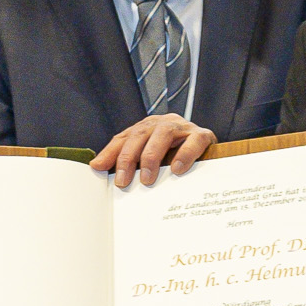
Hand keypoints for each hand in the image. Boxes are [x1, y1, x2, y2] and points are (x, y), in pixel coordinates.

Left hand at [90, 114, 214, 187]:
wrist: (209, 151)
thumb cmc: (174, 157)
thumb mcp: (148, 158)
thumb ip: (125, 159)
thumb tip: (96, 166)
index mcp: (147, 127)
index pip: (124, 137)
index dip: (111, 153)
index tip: (99, 170)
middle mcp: (162, 123)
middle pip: (140, 135)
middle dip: (129, 158)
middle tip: (123, 182)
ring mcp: (183, 127)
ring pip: (163, 134)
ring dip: (152, 156)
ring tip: (147, 179)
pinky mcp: (203, 135)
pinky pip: (194, 141)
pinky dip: (185, 154)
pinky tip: (177, 169)